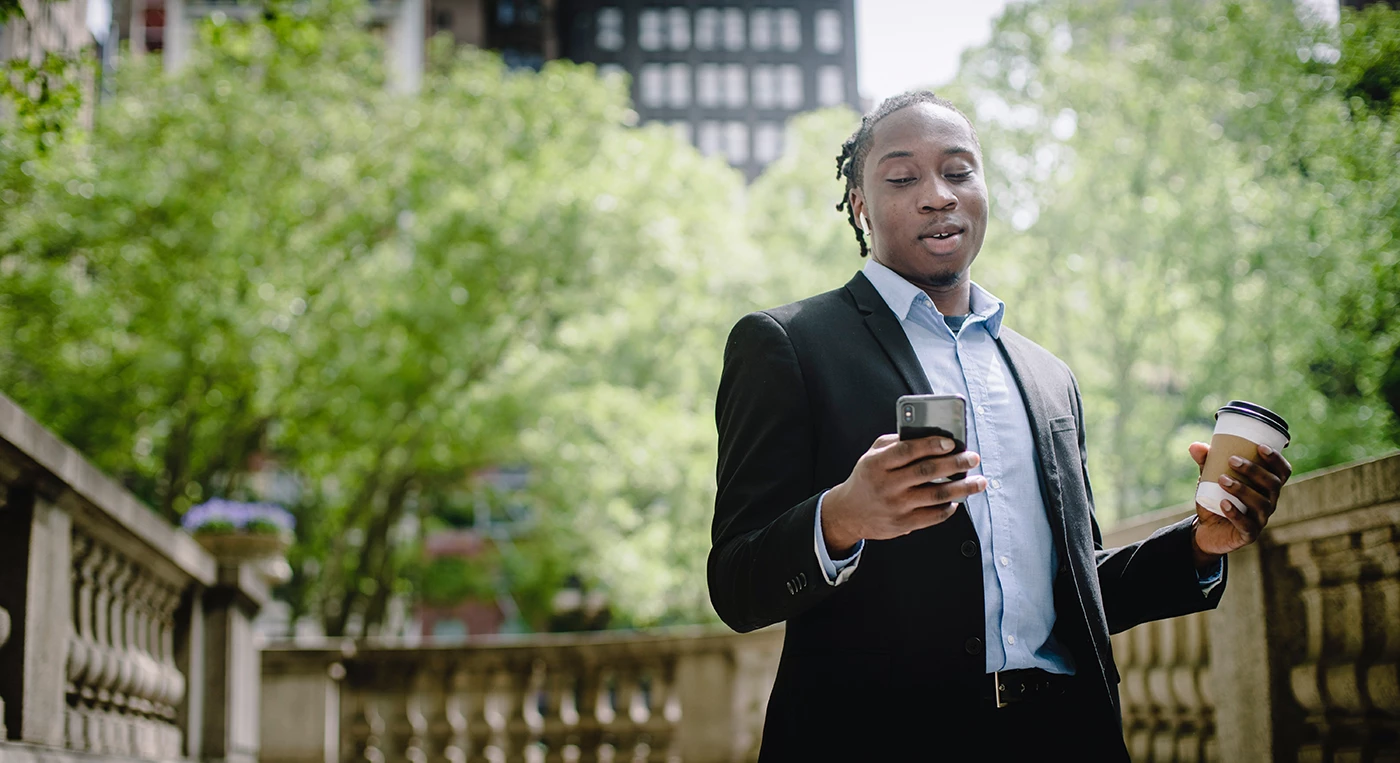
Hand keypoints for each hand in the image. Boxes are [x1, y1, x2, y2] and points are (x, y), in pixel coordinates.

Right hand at [821, 434, 988, 554]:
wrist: (849, 513)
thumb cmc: (867, 478)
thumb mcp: (872, 455)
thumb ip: (895, 443)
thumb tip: (929, 435)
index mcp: (877, 464)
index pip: (907, 450)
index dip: (931, 444)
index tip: (952, 442)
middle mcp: (887, 485)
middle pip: (927, 472)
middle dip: (955, 463)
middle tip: (972, 458)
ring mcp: (896, 506)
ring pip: (937, 495)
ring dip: (962, 488)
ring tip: (978, 481)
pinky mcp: (903, 524)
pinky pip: (934, 515)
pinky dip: (949, 507)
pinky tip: (957, 499)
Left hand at [1188, 441, 1292, 565]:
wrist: (1207, 530)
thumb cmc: (1216, 499)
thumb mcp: (1210, 479)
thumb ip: (1205, 462)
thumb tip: (1194, 446)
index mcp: (1266, 487)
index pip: (1282, 472)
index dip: (1276, 459)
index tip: (1260, 446)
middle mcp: (1269, 502)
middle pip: (1272, 484)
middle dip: (1254, 470)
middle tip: (1232, 460)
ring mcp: (1260, 519)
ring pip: (1261, 504)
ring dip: (1242, 489)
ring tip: (1222, 479)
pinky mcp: (1248, 534)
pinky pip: (1247, 525)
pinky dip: (1235, 513)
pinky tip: (1223, 503)